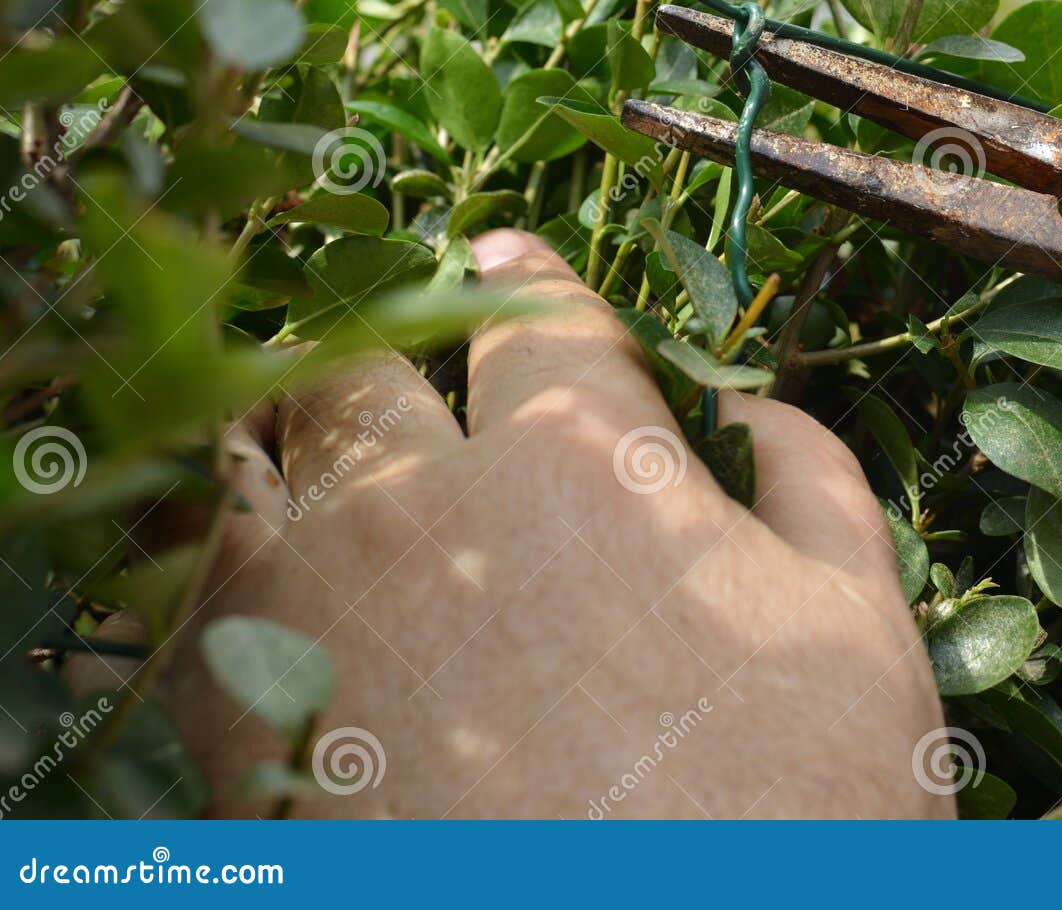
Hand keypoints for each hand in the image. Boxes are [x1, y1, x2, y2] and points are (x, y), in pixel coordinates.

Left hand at [162, 229, 948, 817]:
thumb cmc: (792, 811)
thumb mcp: (857, 627)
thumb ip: (815, 486)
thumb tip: (762, 409)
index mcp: (587, 460)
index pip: (544, 322)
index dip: (531, 278)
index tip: (507, 254)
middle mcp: (436, 502)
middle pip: (377, 367)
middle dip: (391, 342)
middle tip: (394, 344)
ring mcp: (323, 605)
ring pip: (264, 457)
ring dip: (286, 429)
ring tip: (297, 427)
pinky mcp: (246, 718)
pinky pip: (198, 587)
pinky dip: (220, 546)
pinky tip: (249, 555)